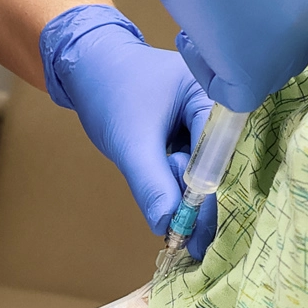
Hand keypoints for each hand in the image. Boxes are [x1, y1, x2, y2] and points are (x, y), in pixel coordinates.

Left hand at [40, 4, 209, 235]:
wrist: (87, 65)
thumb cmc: (109, 91)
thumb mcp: (130, 141)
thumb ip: (151, 183)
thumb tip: (168, 225)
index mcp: (210, 96)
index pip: (219, 155)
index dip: (209, 197)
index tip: (199, 236)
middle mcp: (215, 107)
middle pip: (217, 165)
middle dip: (196, 201)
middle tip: (189, 243)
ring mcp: (201, 120)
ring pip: (200, 170)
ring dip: (182, 194)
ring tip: (174, 222)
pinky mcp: (188, 131)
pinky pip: (189, 165)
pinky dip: (175, 185)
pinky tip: (169, 206)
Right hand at [81, 0, 307, 110]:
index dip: (289, 15)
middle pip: (297, 48)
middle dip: (260, 38)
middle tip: (219, 4)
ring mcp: (288, 41)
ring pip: (268, 72)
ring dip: (233, 53)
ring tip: (199, 11)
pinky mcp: (253, 68)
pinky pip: (237, 95)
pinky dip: (210, 74)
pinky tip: (190, 35)